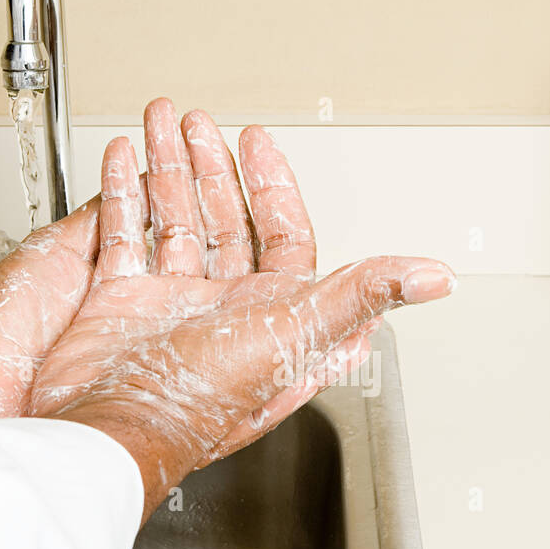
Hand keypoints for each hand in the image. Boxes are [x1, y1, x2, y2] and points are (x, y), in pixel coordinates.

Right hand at [30, 104, 455, 517]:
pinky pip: (125, 235)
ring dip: (169, 168)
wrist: (113, 426)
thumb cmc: (204, 399)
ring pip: (174, 218)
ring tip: (160, 122)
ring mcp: (168, 304)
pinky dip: (121, 194)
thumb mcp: (298, 336)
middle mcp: (222, 308)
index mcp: (270, 313)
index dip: (275, 185)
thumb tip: (436, 276)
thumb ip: (364, 295)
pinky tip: (124, 158)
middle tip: (202, 124)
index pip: (284, 235)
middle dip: (215, 165)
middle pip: (226, 219)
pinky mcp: (119, 303)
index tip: (258, 140)